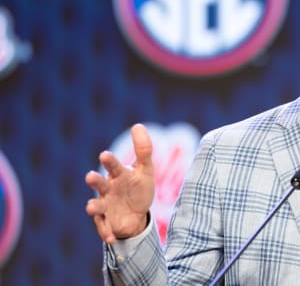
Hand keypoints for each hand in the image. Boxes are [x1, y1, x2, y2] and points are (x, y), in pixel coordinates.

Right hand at [85, 123, 154, 243]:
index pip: (113, 165)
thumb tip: (138, 126)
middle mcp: (107, 189)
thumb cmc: (138, 188)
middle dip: (95, 180)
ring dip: (93, 206)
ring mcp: (105, 206)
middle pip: (99, 184)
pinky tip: (111, 238)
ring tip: (91, 206)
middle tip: (90, 176)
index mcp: (117, 175)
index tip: (105, 155)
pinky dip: (107, 232)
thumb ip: (143, 150)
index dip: (109, 161)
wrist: (137, 214)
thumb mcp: (145, 170)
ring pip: (96, 206)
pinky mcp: (107, 223)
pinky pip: (104, 228)